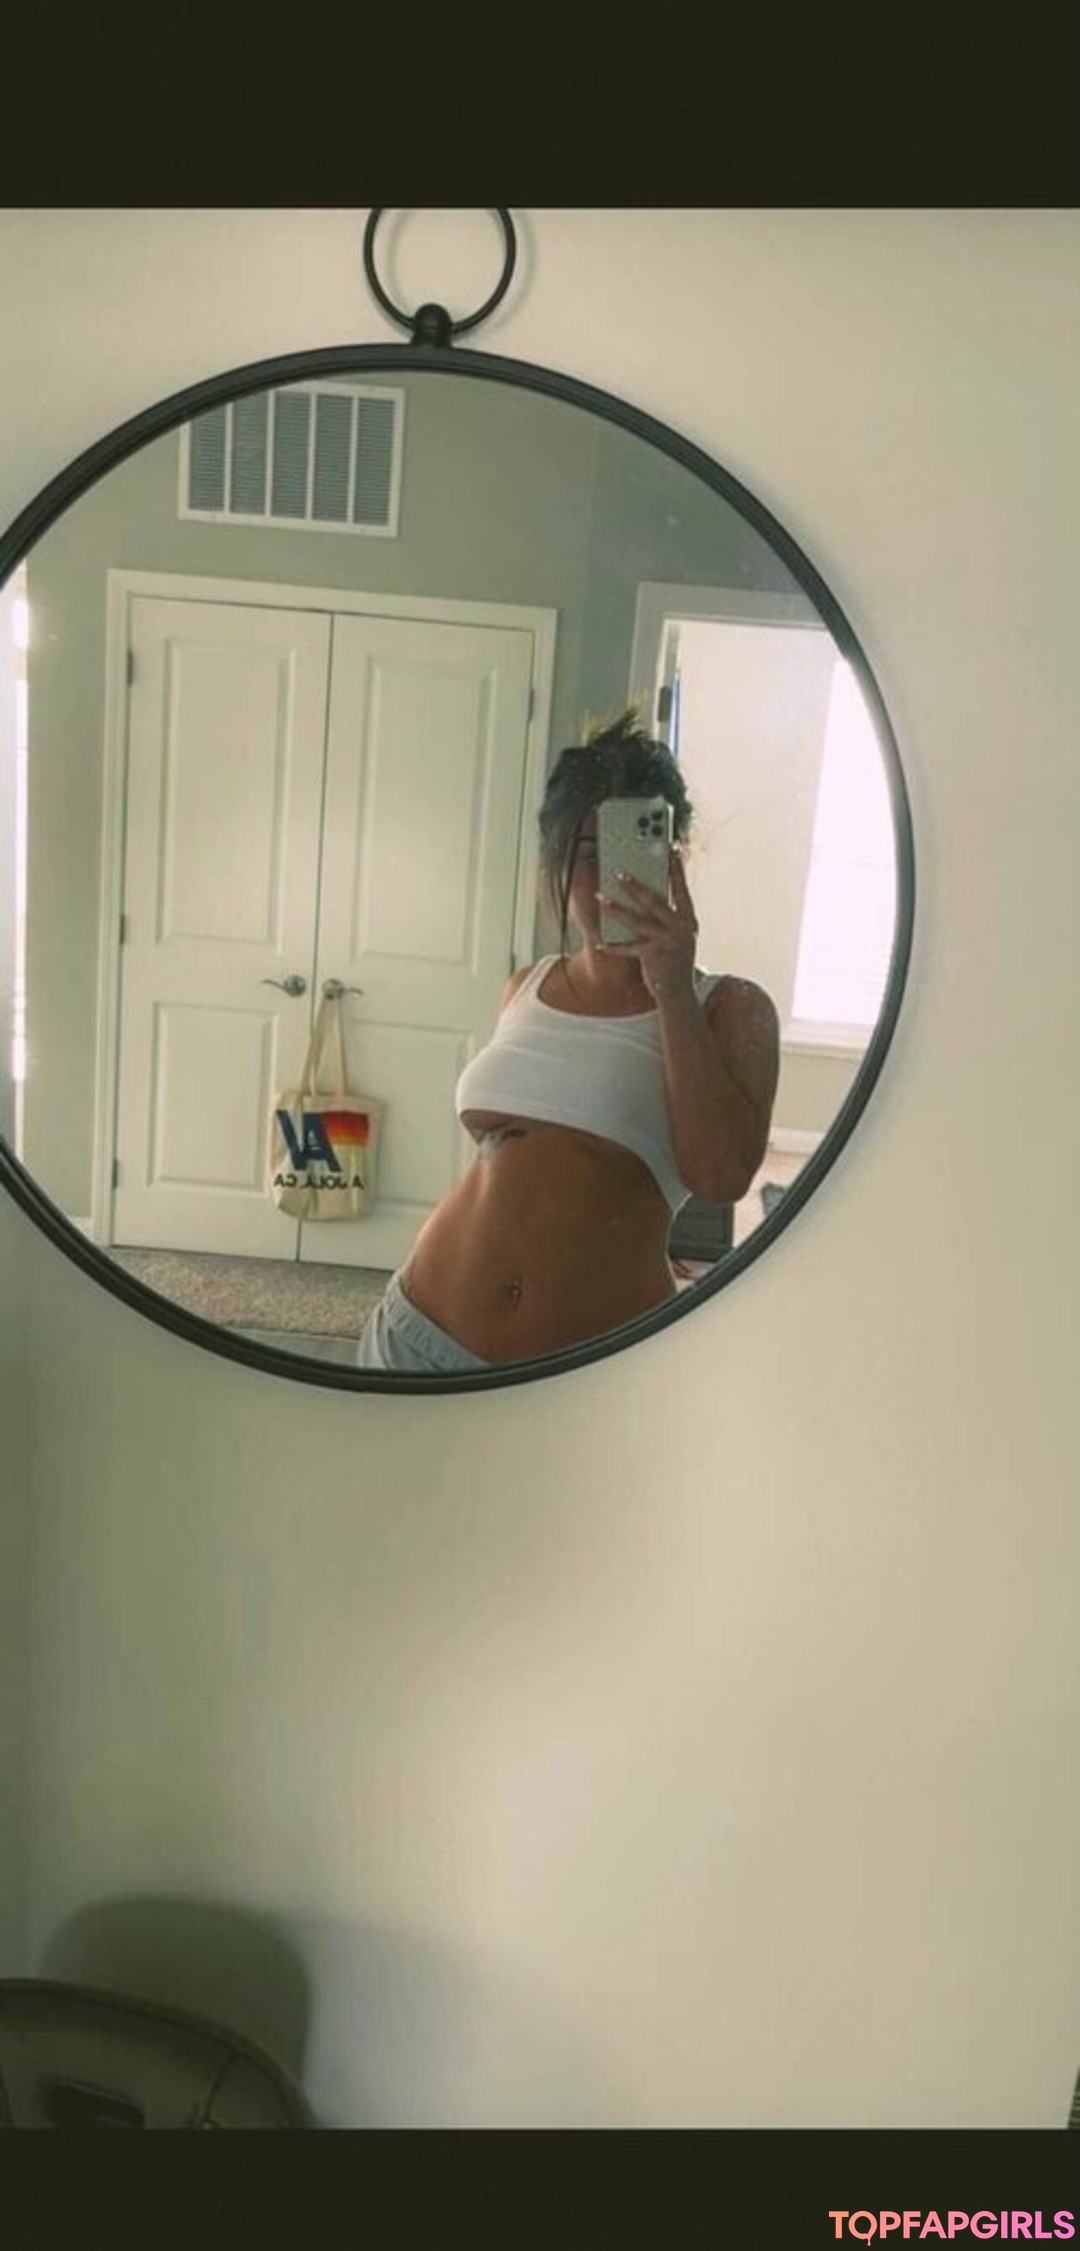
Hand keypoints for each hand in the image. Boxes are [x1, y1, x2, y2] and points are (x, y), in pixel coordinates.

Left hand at [597, 847, 698, 1001]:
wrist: (678, 992)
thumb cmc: (674, 960)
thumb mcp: (679, 935)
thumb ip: (670, 915)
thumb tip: (648, 892)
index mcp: (689, 919)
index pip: (681, 888)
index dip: (675, 869)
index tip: (669, 849)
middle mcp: (680, 928)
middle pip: (655, 901)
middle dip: (635, 885)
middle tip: (618, 872)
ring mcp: (667, 942)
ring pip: (637, 920)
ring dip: (616, 908)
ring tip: (600, 897)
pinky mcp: (653, 956)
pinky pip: (628, 947)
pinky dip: (612, 946)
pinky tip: (599, 942)